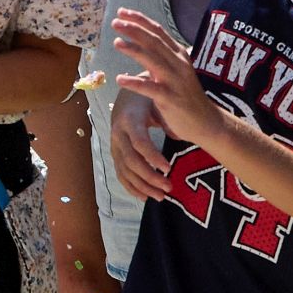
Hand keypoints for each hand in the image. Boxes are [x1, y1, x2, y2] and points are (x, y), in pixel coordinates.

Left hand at [110, 6, 220, 148]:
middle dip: (134, 30)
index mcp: (178, 55)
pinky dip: (135, 83)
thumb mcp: (175, 71)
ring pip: (153, 60)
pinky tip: (119, 79)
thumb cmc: (186, 96)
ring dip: (134, 50)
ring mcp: (175, 81)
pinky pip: (151, 89)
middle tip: (115, 22)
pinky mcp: (171, 98)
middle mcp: (178, 64)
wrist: (206, 122)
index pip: (158, 32)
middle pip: (154, 42)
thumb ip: (160, 57)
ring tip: (116, 42)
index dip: (140, 20)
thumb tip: (140, 42)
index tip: (122, 11)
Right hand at [110, 86, 171, 203]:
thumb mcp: (154, 100)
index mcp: (129, 121)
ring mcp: (114, 146)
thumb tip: (178, 131)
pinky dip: (131, 187)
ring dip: (142, 186)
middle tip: (169, 188)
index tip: (169, 168)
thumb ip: (164, 114)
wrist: (127, 95)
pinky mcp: (115, 154)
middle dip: (150, 177)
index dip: (152, 157)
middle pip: (131, 161)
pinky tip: (144, 196)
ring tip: (161, 196)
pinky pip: (120, 173)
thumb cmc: (146, 98)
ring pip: (125, 170)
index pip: (139, 143)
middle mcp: (118, 135)